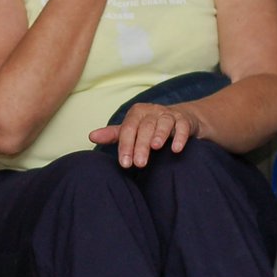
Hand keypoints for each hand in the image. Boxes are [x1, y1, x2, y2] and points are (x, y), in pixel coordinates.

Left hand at [88, 101, 203, 167]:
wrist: (181, 119)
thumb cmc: (150, 127)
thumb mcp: (131, 130)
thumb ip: (113, 134)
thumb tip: (91, 137)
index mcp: (137, 113)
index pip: (128, 129)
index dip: (126, 145)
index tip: (125, 163)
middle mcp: (152, 111)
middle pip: (145, 128)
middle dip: (141, 145)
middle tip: (138, 164)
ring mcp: (169, 115)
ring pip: (163, 123)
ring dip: (159, 135)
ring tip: (155, 147)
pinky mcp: (185, 120)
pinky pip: (182, 127)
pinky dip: (180, 137)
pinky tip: (176, 149)